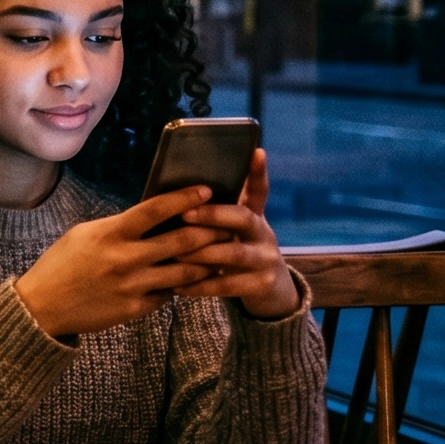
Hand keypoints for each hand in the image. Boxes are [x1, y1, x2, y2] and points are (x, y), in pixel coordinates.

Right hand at [10, 188, 225, 339]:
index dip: (184, 198)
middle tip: (227, 225)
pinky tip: (185, 280)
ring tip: (219, 254)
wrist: (42, 306)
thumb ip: (118, 227)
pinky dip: (177, 286)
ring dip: (205, 262)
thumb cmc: (61, 264)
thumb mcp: (84, 235)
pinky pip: (168, 294)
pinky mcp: (135, 308)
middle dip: (210, 231)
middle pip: (181, 241)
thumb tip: (151, 217)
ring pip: (184, 272)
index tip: (206, 189)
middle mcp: (124, 258)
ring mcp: (132, 286)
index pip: (155, 209)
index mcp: (110, 234)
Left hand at [173, 150, 300, 318]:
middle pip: (243, 217)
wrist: (270, 292)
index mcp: (254, 216)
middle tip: (185, 214)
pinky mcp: (262, 284)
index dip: (258, 172)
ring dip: (202, 253)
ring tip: (175, 254)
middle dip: (213, 215)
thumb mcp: (231, 233)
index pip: (258, 190)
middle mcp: (264, 233)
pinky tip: (178, 287)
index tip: (255, 152)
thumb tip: (173, 199)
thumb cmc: (236, 253)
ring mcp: (266, 259)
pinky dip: (201, 286)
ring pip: (235, 253)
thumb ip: (214, 216)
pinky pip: (229, 285)